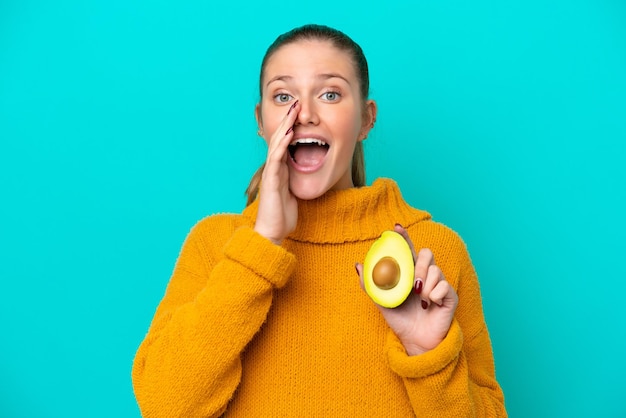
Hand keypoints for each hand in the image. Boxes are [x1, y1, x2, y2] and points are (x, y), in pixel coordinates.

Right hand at [254, 101, 300, 244]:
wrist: (273, 232)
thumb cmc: (283, 215)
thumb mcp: (295, 192)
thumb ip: (299, 180)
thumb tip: (309, 172)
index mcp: (282, 169)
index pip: (286, 143)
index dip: (292, 127)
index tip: (300, 112)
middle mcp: (275, 168)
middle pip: (280, 139)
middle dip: (288, 121)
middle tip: (295, 103)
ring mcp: (272, 173)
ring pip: (277, 145)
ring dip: (285, 127)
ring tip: (292, 112)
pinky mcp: (271, 181)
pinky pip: (276, 159)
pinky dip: (282, 145)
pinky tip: (288, 134)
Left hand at [356, 224, 458, 354]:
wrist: (415, 341)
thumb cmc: (400, 320)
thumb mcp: (381, 302)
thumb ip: (370, 284)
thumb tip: (358, 265)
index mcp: (409, 273)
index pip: (407, 249)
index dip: (404, 237)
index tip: (396, 227)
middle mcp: (424, 275)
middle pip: (426, 253)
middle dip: (419, 265)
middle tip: (413, 283)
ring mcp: (438, 284)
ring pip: (435, 269)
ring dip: (426, 285)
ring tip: (420, 300)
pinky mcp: (449, 295)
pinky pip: (445, 286)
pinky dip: (435, 296)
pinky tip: (429, 306)